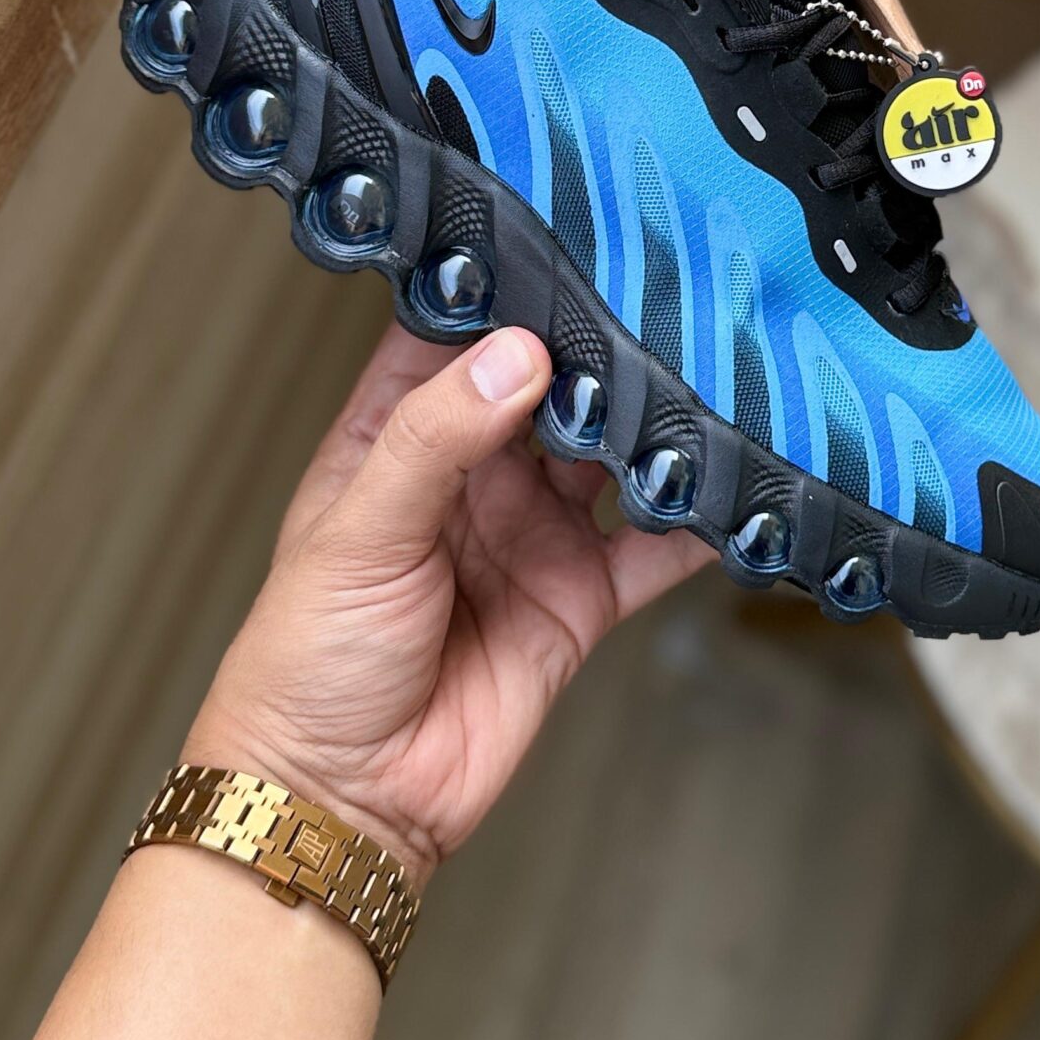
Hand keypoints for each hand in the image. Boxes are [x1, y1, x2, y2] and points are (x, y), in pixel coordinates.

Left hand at [184, 323, 709, 879]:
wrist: (342, 804)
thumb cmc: (304, 665)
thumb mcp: (356, 532)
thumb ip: (438, 438)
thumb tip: (513, 354)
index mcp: (397, 436)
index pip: (456, 335)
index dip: (502, 284)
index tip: (563, 235)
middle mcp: (472, 474)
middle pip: (549, 385)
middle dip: (600, 343)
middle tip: (662, 290)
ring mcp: (531, 534)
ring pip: (612, 453)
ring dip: (655, 419)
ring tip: (709, 369)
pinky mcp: (579, 599)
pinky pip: (655, 548)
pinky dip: (698, 519)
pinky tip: (735, 483)